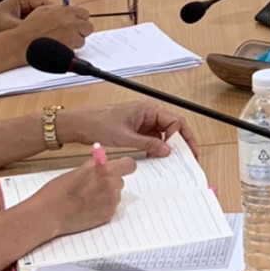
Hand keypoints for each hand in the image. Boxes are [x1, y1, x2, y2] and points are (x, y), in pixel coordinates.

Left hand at [0, 0, 54, 39]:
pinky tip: (39, 39)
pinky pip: (33, 26)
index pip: (46, 3)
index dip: (55, 13)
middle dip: (51, 21)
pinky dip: (36, 32)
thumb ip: (28, 27)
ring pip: (40, 19)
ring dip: (43, 27)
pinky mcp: (19, 23)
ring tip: (48, 36)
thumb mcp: (9, 27)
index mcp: (22, 0)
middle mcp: (23, 5)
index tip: (63, 22)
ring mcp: (22, 14)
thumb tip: (45, 32)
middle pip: (45, 11)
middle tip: (58, 31)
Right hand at [16, 3, 93, 47]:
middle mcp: (70, 22)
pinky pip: (75, 50)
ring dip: (74, 42)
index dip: (80, 20)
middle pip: (88, 27)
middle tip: (70, 34)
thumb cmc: (28, 29)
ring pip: (82, 40)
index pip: (85, 14)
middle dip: (80, 31)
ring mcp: (70, 35)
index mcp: (64, 11)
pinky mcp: (68, 48)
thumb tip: (72, 8)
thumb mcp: (42, 11)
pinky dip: (68, 50)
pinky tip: (57, 48)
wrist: (19, 44)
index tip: (76, 24)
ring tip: (59, 42)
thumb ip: (59, 9)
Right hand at [26, 154, 135, 236]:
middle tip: (92, 184)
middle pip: (120, 180)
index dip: (123, 165)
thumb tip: (104, 159)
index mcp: (107, 172)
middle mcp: (113, 187)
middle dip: (110, 180)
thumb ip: (96, 164)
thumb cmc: (59, 191)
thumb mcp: (78, 170)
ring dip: (106, 194)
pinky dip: (102, 206)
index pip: (130, 165)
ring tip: (86, 197)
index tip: (119, 166)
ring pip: (115, 194)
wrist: (48, 215)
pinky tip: (86, 207)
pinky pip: (110, 207)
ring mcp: (112, 203)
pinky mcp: (108, 216)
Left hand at [63, 101, 195, 157]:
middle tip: (189, 156)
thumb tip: (167, 150)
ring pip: (163, 134)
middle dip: (181, 141)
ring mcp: (143, 123)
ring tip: (173, 160)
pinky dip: (156, 148)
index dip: (181, 136)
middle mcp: (149, 115)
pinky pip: (153, 139)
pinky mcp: (137, 131)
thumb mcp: (125, 137)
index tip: (183, 150)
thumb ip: (148, 143)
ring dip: (168, 146)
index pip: (174, 121)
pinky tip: (158, 158)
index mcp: (149, 110)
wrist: (81, 125)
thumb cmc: (100, 124)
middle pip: (172, 127)